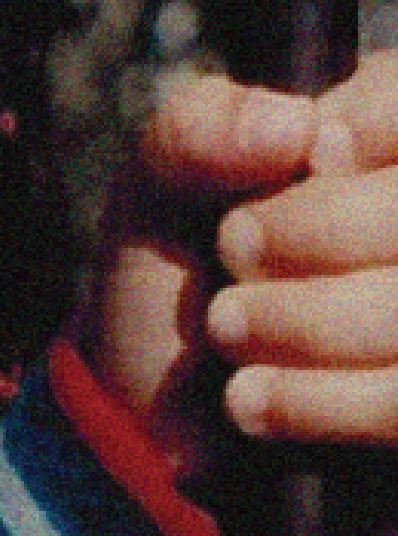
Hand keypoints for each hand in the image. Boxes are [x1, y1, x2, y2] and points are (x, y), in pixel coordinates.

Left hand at [77, 57, 397, 485]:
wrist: (161, 410)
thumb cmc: (182, 272)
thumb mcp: (162, 186)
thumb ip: (201, 128)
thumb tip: (293, 126)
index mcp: (397, 145)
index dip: (361, 138)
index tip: (289, 169)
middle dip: (315, 235)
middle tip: (235, 251)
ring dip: (303, 324)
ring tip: (227, 326)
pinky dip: (317, 402)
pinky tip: (249, 397)